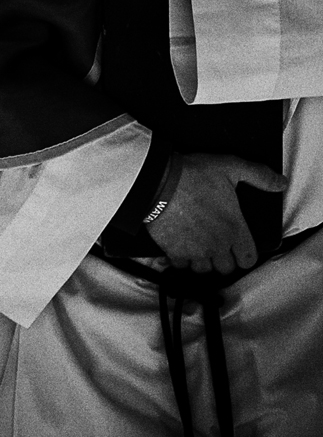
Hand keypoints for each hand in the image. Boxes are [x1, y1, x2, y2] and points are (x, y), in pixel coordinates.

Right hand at [148, 152, 286, 273]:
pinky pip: (181, 265)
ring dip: (202, 261)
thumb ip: (258, 175)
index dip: (244, 255)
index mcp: (234, 228)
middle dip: (223, 259)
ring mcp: (195, 250)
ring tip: (197, 247)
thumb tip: (279, 182)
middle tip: (216, 246)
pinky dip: (180, 259)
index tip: (238, 247)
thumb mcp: (231, 167)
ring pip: (204, 269)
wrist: (157, 182)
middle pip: (226, 268)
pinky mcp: (173, 250)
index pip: (248, 259)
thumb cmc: (193, 175)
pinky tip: (179, 247)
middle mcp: (217, 244)